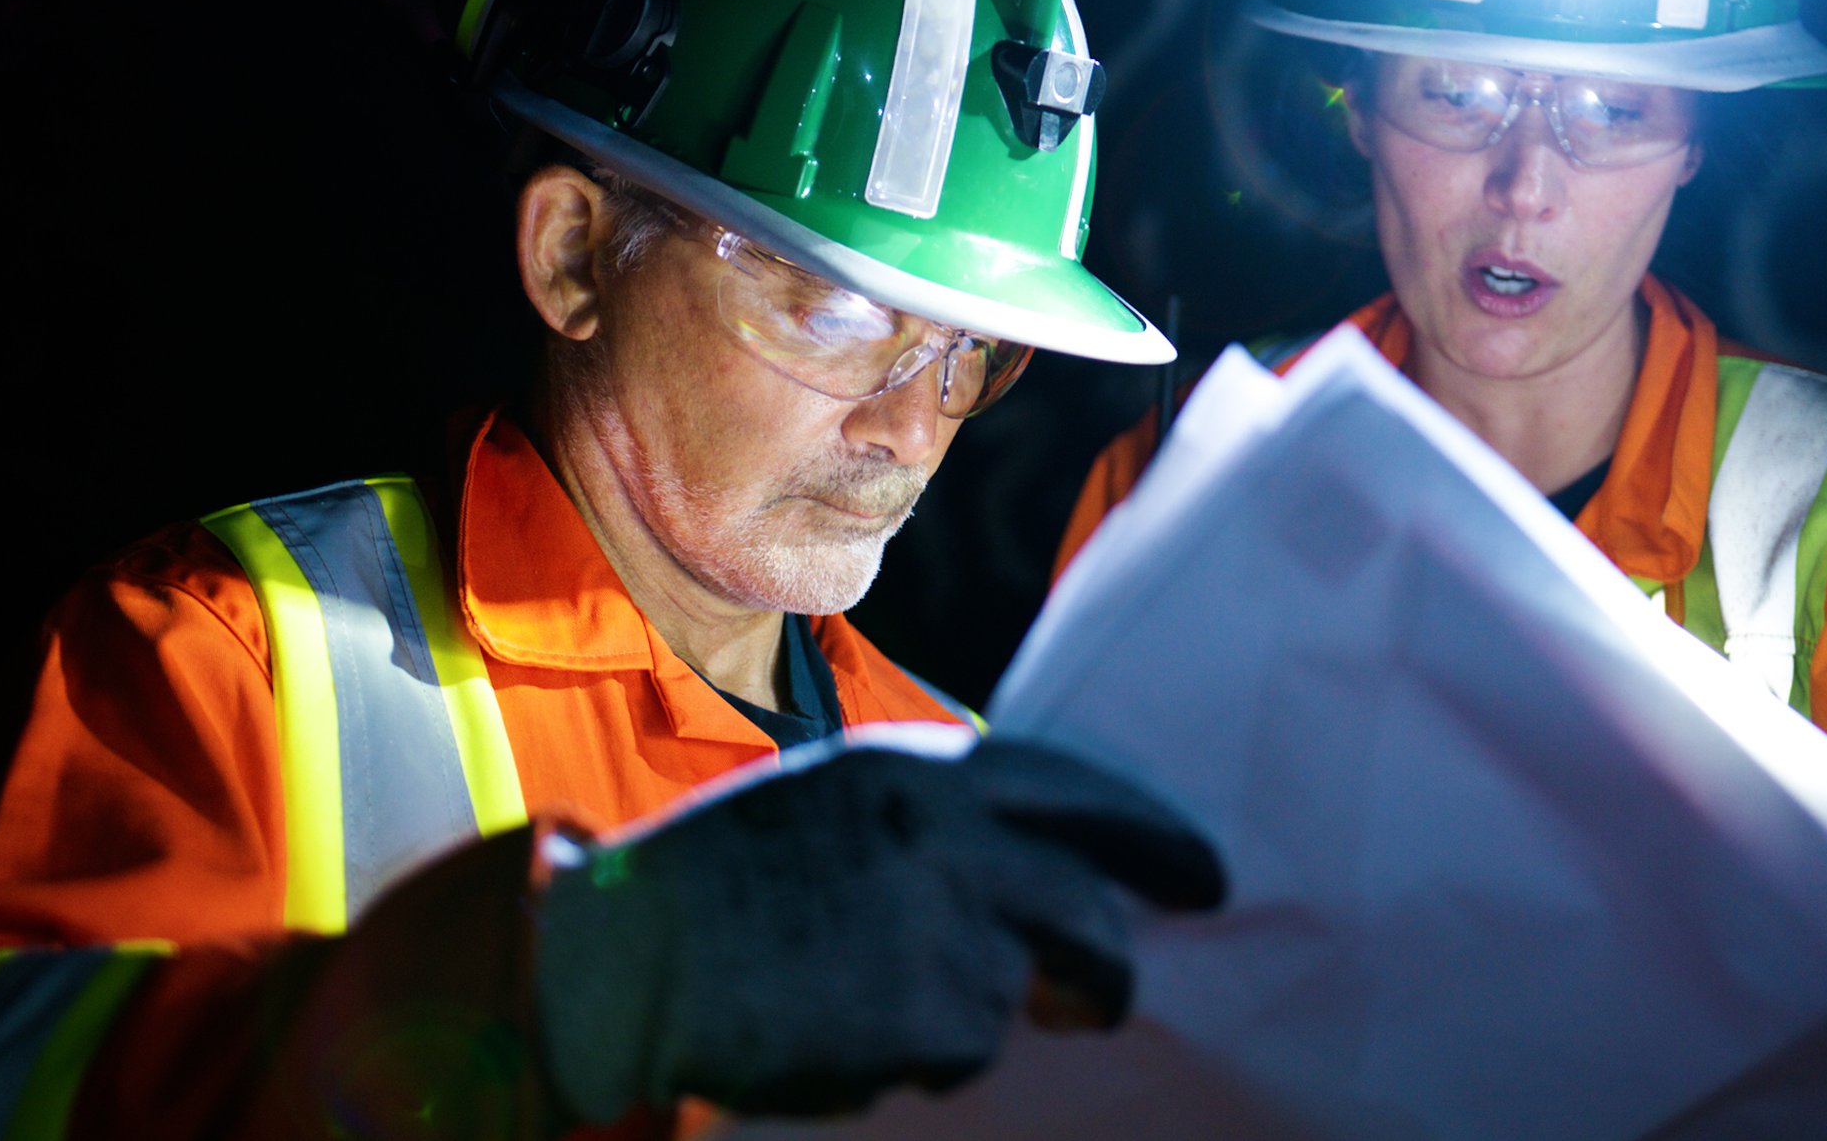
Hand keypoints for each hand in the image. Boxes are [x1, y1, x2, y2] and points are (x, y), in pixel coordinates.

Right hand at [532, 737, 1223, 1121]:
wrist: (623, 954)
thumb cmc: (719, 881)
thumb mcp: (832, 805)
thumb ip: (933, 824)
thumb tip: (1034, 877)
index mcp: (921, 772)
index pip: (1081, 791)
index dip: (1154, 835)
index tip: (1204, 873)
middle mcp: (947, 838)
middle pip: (1087, 913)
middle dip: (1107, 968)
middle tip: (1106, 997)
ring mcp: (940, 929)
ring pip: (1012, 994)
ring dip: (964, 1014)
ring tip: (867, 998)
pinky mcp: (925, 1016)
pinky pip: (956, 1050)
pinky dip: (915, 1053)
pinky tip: (838, 1028)